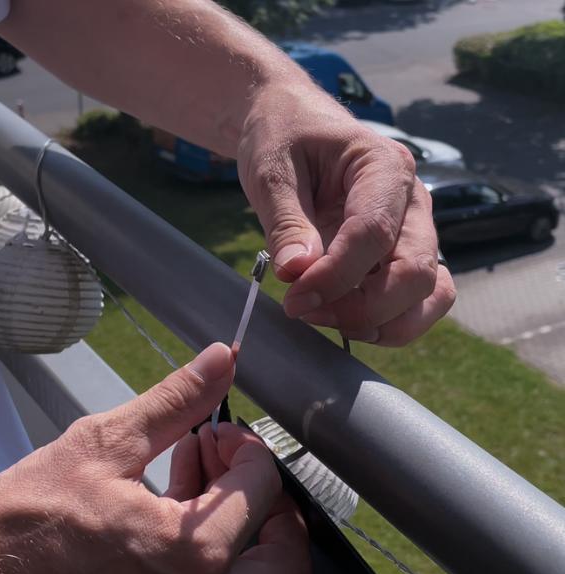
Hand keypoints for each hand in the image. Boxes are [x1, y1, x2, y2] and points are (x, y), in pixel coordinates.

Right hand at [0, 343, 309, 573]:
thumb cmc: (29, 517)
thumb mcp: (106, 443)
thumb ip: (175, 401)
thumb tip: (222, 360)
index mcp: (192, 553)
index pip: (263, 488)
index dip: (244, 444)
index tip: (214, 426)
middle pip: (268, 533)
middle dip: (245, 479)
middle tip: (211, 445)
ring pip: (243, 554)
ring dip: (228, 502)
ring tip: (185, 461)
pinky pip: (209, 571)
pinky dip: (204, 530)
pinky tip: (168, 495)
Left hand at [237, 87, 455, 345]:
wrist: (292, 123)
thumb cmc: (282, 137)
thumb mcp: (271, 171)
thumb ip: (286, 223)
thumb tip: (297, 273)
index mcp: (384, 165)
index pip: (374, 234)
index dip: (335, 277)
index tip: (294, 299)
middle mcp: (413, 200)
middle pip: (414, 271)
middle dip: (360, 307)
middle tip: (302, 310)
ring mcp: (415, 229)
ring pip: (429, 293)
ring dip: (381, 321)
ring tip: (324, 319)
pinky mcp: (405, 253)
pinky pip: (419, 299)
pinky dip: (389, 321)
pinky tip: (343, 319)